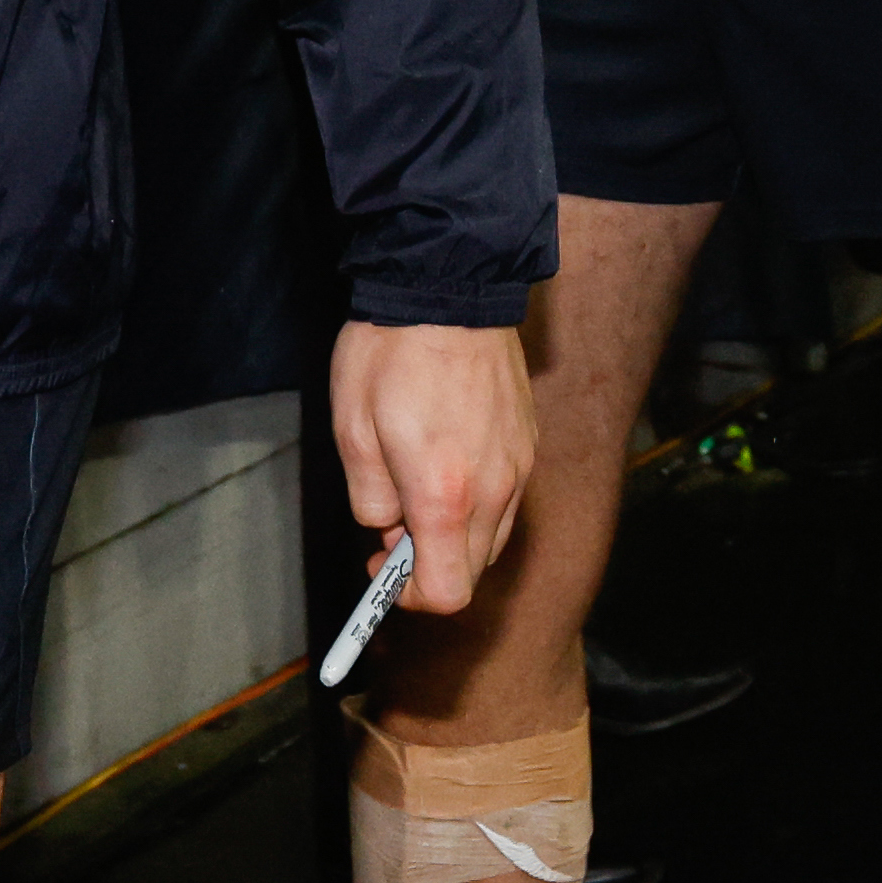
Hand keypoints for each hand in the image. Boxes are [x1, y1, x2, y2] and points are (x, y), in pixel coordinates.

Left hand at [329, 319, 535, 616]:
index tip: (382, 570)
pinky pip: (505, 496)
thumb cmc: (391, 354)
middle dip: (429, 561)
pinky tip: (446, 455)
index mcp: (446, 494)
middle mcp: (495, 490)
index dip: (410, 596)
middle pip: (472, 569)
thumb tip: (386, 528)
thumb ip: (369, 497)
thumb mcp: (352, 429)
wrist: (449, 286)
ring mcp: (520, 466)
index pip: (448, 592)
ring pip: (491, 535)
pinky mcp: (529, 442)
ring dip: (454, 530)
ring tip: (415, 479)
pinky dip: (476, 499)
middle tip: (390, 519)